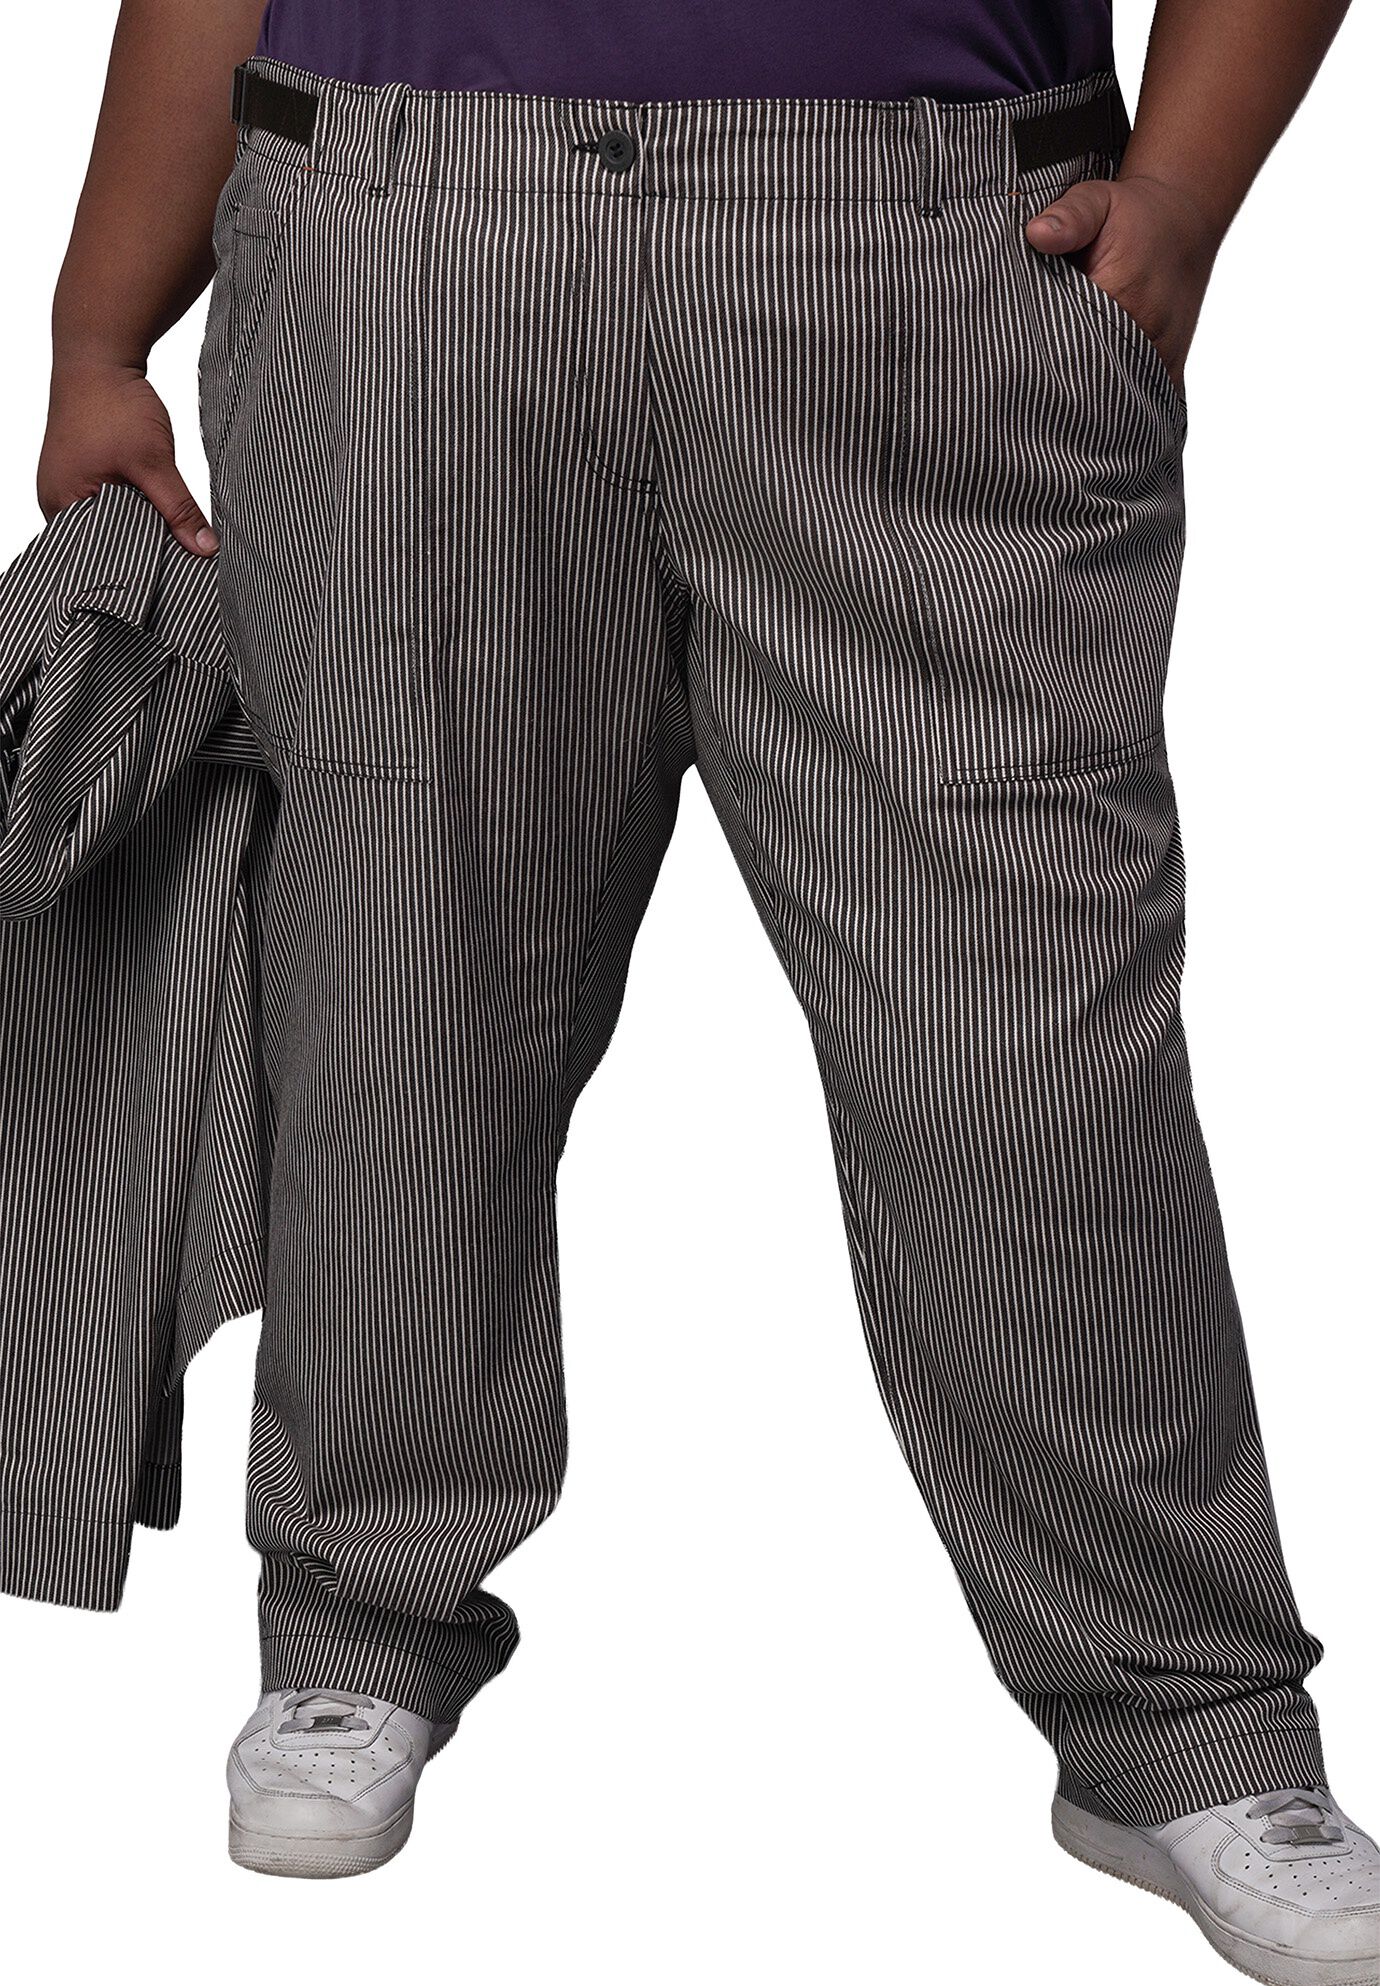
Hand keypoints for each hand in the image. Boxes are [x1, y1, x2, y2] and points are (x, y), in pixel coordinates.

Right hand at [38, 360, 217, 555]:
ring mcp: (68, 485)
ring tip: (174, 542)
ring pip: (113, 523)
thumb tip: (205, 550)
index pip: (99, 558)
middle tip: (180, 564)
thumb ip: (178, 508)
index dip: (136, 568)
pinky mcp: (84, 472)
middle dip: (142, 550)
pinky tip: (159, 513)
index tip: (172, 578)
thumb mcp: (153, 462)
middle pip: (106, 543)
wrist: (100, 354)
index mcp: (60, 505)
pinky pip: (112, 503)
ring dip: (141, 527)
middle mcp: (57, 501)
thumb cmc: (112, 403)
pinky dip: (136, 508)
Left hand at [1024, 173, 1221, 391]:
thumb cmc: (1131, 213)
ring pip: (1114, 398)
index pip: (1066, 345)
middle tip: (1024, 392)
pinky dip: (1114, 407)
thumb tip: (1036, 234)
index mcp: (1123, 296)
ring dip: (1084, 401)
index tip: (1015, 362)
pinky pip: (1140, 401)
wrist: (1184, 219)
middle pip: (1089, 381)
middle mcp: (1147, 335)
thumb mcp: (1097, 201)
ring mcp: (1163, 357)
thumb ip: (1069, 217)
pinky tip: (1088, 410)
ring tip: (1052, 403)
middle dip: (1057, 386)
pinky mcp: (1171, 368)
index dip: (1039, 357)